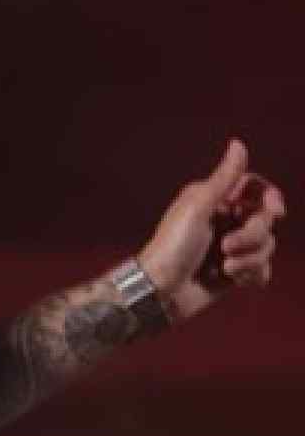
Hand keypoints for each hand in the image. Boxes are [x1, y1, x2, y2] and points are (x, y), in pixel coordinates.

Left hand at [138, 139, 285, 323]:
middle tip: (226, 247)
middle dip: (252, 236)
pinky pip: (262, 270)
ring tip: (225, 268)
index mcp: (216, 200)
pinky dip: (252, 275)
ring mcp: (232, 248)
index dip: (270, 198)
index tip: (274, 211)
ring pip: (266, 247)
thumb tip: (238, 143)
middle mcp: (226, 221)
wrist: (160, 292)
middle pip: (265, 220)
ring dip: (250, 259)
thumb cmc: (172, 246)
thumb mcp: (198, 207)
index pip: (256, 190)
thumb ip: (224, 177)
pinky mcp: (235, 273)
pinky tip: (233, 280)